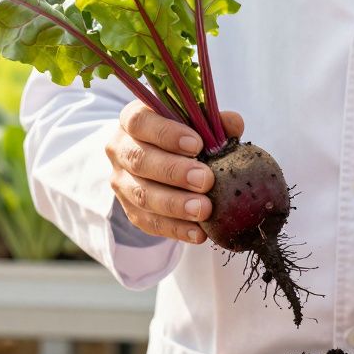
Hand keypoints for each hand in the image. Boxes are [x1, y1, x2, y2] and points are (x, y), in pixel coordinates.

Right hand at [105, 101, 243, 243]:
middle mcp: (120, 150)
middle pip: (140, 160)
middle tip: (205, 180)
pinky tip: (198, 233)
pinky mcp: (130, 210)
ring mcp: (122, 183)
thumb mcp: (193, 123)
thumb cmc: (180, 135)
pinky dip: (176, 229)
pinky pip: (150, 223)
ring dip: (175, 204)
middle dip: (174, 172)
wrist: (157, 163)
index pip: (140, 122)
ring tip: (204, 209)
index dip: (166, 134)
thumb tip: (233, 124)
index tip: (197, 144)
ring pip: (142, 195)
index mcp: (132, 120)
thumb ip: (211, 121)